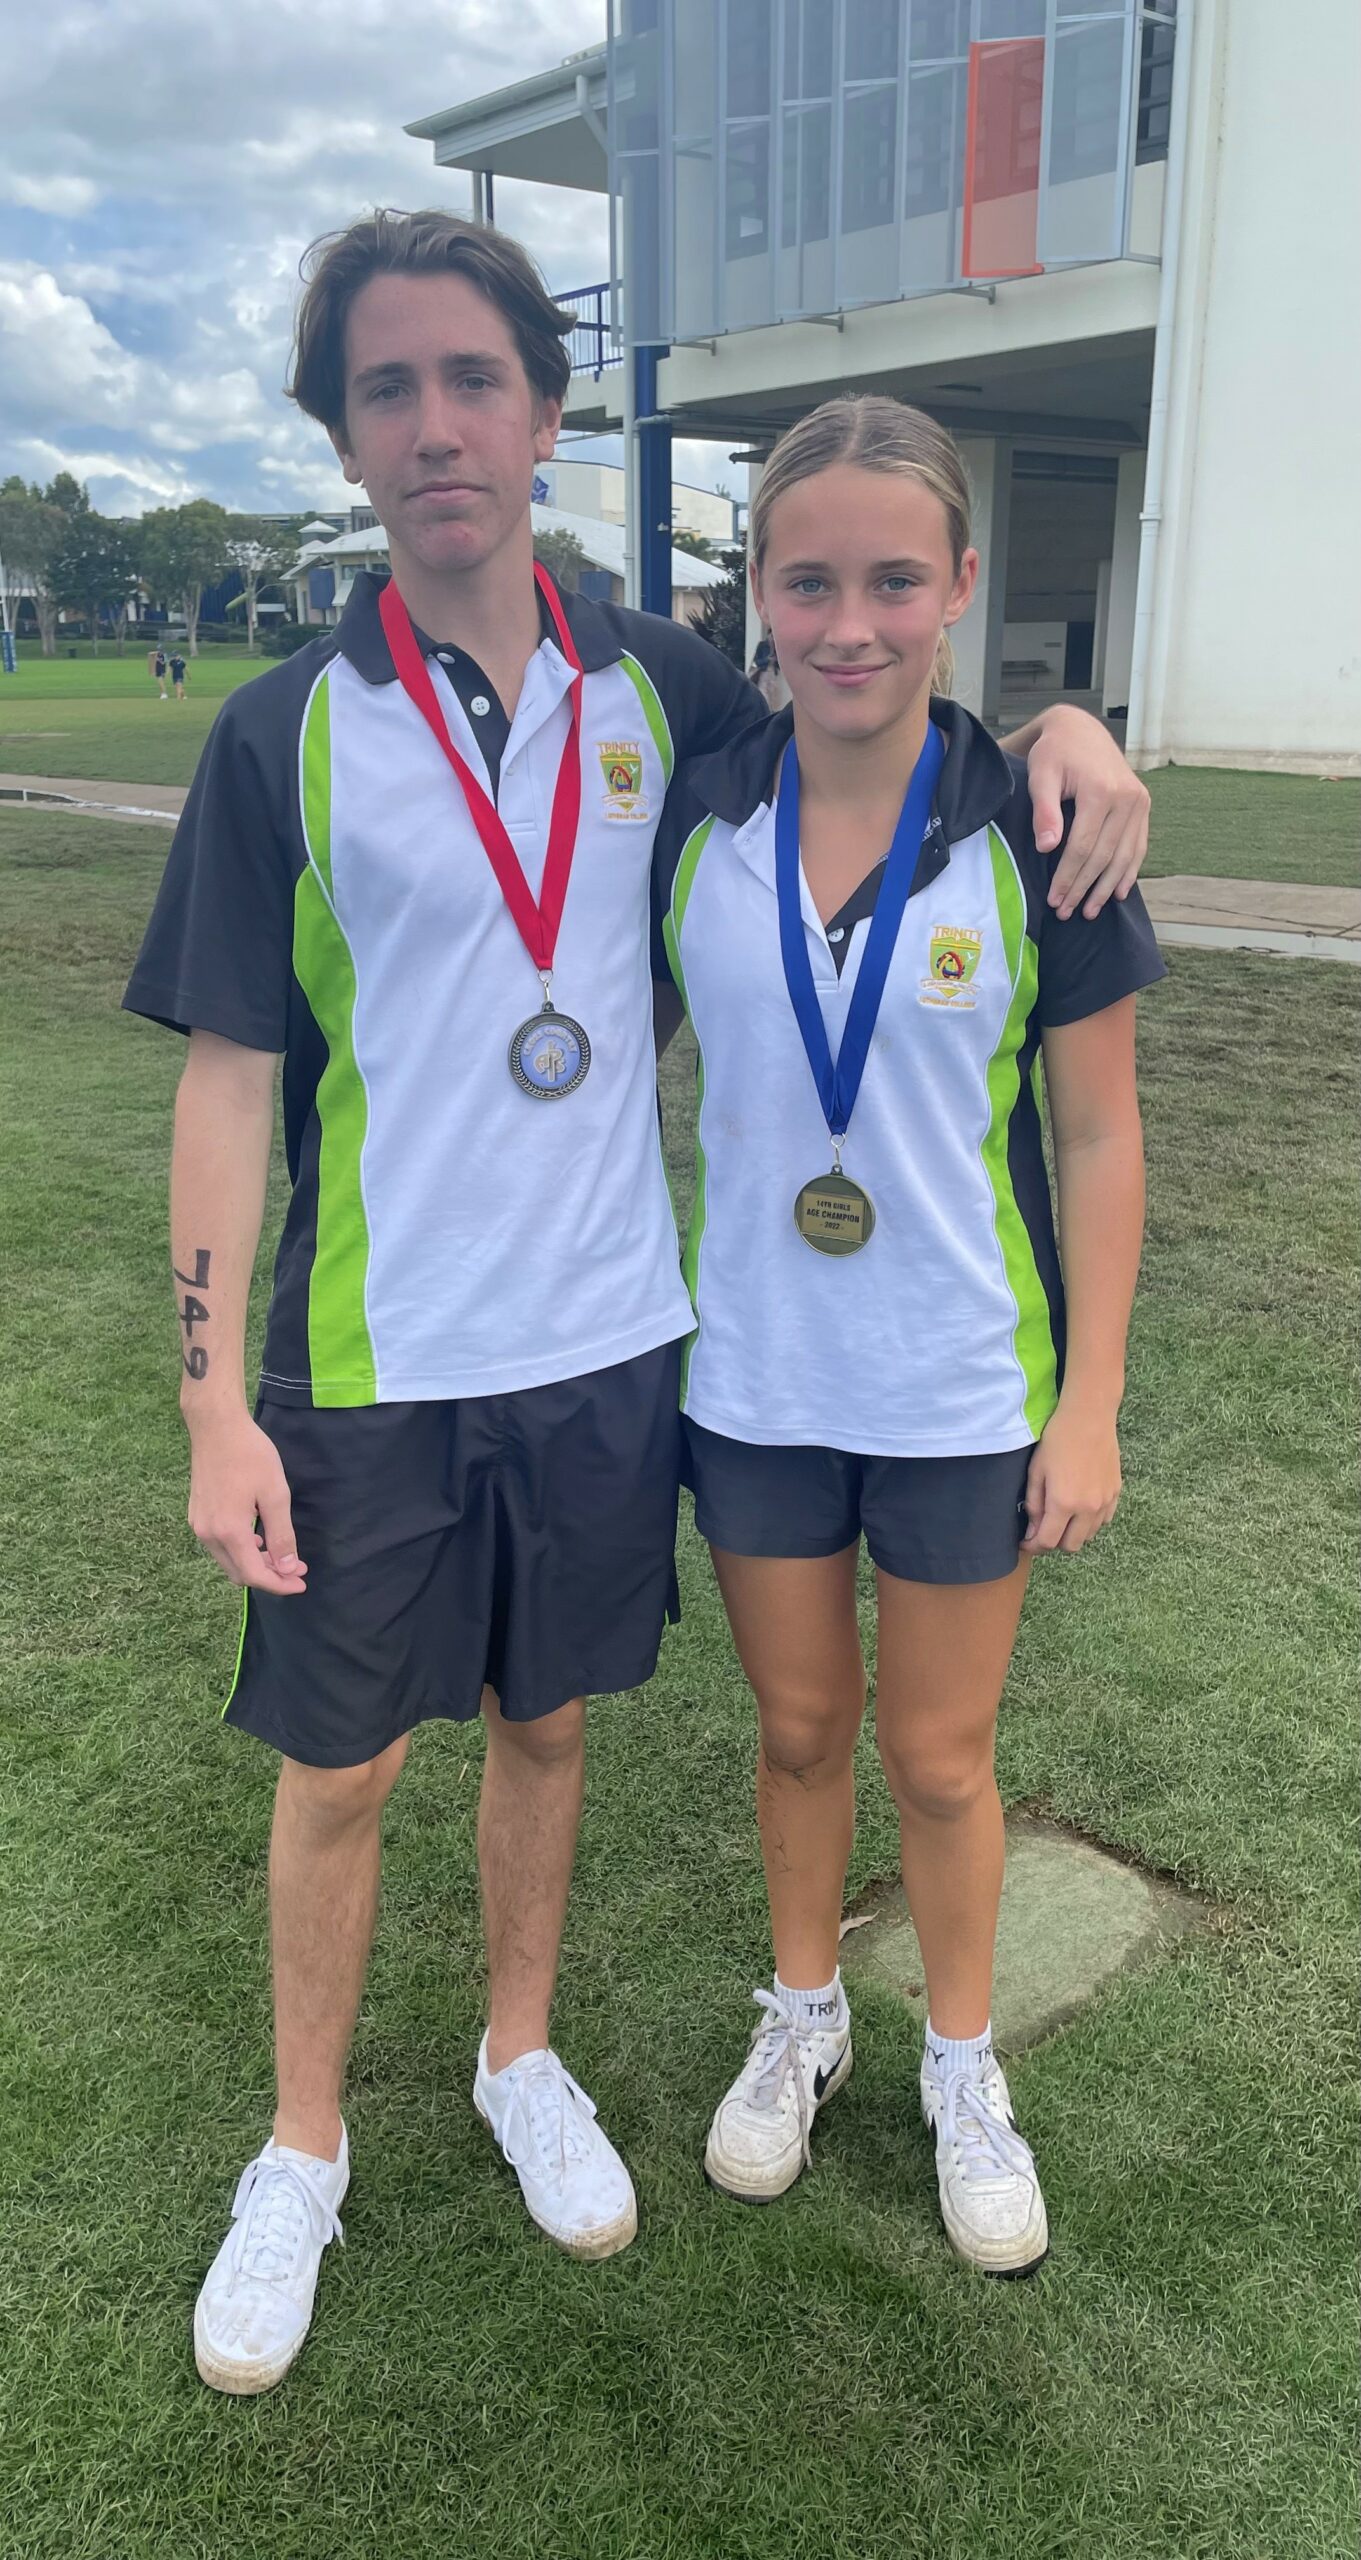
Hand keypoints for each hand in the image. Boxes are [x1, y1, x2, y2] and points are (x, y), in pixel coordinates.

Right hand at [184, 1406, 307, 1594]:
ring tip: (282, 1555)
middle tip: (297, 1569)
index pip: (255, 1575)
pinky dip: (240, 1551)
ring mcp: (198, 1525)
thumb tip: (288, 1568)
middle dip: (270, 1576)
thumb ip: (281, 1535)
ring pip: (228, 1561)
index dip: (280, 1584)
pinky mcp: (196, 1516)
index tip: (302, 1583)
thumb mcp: (275, 1494)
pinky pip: (219, 1546)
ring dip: (255, 1564)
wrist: (216, 1427)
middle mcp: (208, 1534)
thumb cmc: (250, 1455)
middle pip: (239, 1573)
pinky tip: (258, 1538)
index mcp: (228, 1531)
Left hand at [1021, 1401, 1121, 1556]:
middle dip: (1053, 1542)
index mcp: (1063, 1503)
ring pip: (1088, 1536)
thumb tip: (1032, 1531)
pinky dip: (1090, 1522)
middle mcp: (1087, 1508)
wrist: (1089, 1417)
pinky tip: (1080, 1508)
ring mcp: (1105, 1502)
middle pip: (1070, 1546)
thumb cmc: (1057, 1440)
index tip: (1026, 1542)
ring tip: (1061, 1517)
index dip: (1034, 1546)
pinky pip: (1103, 1521)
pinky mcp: (1115, 1493)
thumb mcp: (1036, 1472)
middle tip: (1042, 1529)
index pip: (1048, 1542)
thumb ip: (1034, 1505)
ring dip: (1073, 1533)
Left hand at [1026, 706, 1150, 920]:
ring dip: (1107, 888)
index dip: (1068, 877)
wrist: (1081, 731)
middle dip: (1084, 888)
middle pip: (1104, 856)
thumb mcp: (1041, 775)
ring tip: (1090, 911)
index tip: (1053, 899)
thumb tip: (1048, 848)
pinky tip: (1117, 893)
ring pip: (1124, 856)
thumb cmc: (1055, 753)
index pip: (1083, 847)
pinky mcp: (1143, 805)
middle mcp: (1127, 797)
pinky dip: (1129, 872)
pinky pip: (1138, 845)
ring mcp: (1139, 802)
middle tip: (1065, 912)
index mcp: (1101, 790)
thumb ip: (1044, 810)